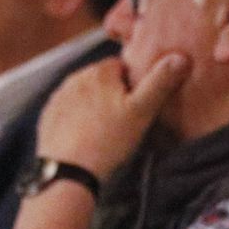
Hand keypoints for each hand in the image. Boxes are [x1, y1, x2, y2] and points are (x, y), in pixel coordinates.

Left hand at [35, 54, 189, 180]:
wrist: (69, 171)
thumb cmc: (108, 141)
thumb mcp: (142, 112)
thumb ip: (160, 82)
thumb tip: (180, 57)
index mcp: (100, 72)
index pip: (122, 66)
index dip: (132, 85)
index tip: (136, 105)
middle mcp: (75, 77)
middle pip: (101, 79)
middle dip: (112, 93)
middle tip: (123, 120)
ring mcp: (58, 96)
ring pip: (83, 94)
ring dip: (93, 106)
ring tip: (104, 132)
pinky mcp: (48, 115)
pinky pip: (67, 110)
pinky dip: (75, 119)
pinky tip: (84, 137)